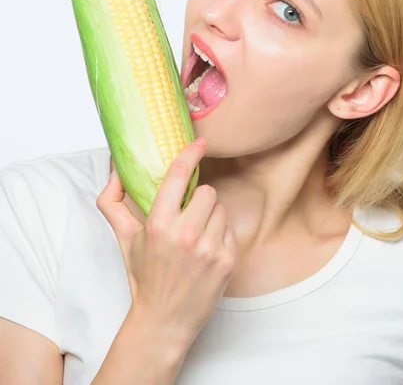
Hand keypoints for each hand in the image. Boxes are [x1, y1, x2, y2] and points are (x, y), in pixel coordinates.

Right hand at [97, 139, 237, 347]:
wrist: (164, 320)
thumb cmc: (144, 276)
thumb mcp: (125, 239)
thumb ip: (113, 203)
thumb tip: (114, 170)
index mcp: (159, 224)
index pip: (180, 175)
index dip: (191, 153)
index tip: (200, 142)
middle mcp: (186, 234)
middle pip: (207, 191)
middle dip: (198, 200)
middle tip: (187, 217)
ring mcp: (209, 249)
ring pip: (220, 209)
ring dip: (210, 218)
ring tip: (196, 237)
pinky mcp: (227, 261)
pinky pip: (230, 230)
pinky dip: (220, 236)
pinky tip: (206, 251)